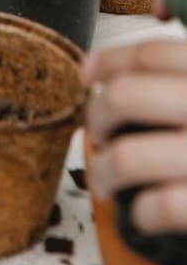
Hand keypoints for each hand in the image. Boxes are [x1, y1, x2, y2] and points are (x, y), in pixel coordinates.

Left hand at [83, 40, 186, 232]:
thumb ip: (183, 74)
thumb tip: (111, 51)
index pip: (152, 54)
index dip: (109, 62)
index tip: (88, 73)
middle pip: (123, 97)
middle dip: (97, 118)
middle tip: (99, 135)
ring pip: (125, 157)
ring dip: (102, 173)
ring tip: (105, 181)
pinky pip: (158, 205)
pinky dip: (140, 212)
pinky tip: (143, 213)